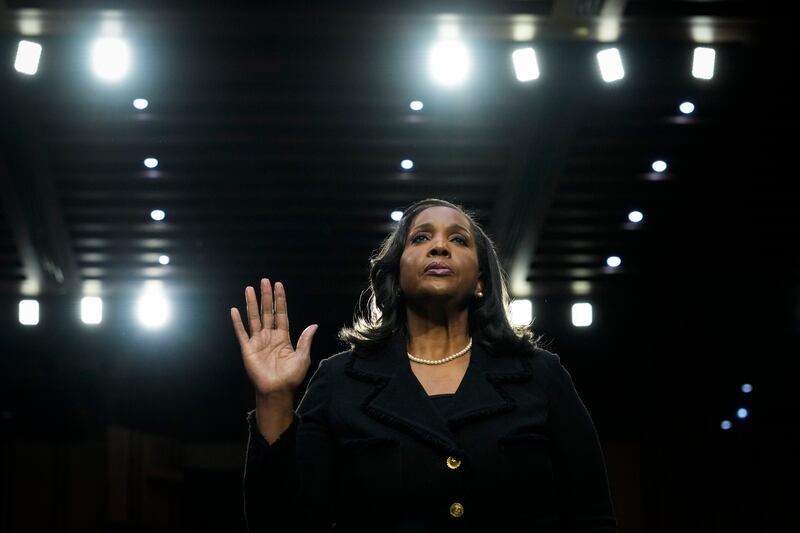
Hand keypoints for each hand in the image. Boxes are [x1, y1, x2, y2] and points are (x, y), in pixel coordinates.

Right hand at [231, 278, 317, 397]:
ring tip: (249, 288)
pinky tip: (235, 310)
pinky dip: (237, 322)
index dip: (280, 300)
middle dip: (266, 296)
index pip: (281, 313)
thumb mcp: (302, 357)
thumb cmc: (291, 376)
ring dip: (251, 303)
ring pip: (254, 318)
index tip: (278, 285)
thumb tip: (314, 325)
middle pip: (267, 311)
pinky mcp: (247, 349)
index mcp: (283, 337)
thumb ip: (305, 340)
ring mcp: (258, 341)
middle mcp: (269, 336)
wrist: (277, 391)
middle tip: (264, 281)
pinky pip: (241, 332)